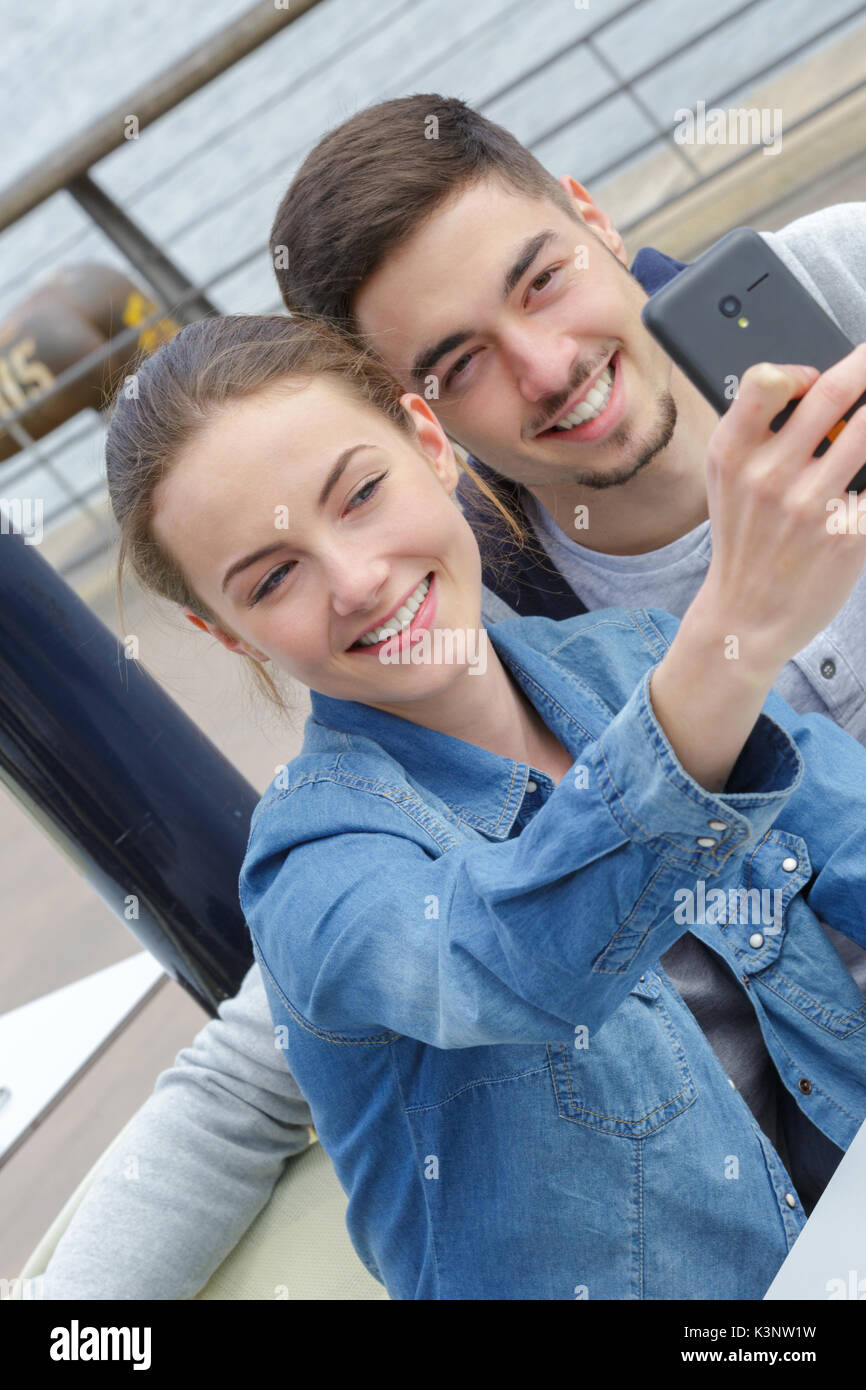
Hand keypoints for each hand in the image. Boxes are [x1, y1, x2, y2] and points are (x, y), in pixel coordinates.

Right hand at [696, 343, 865, 676]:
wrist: (745, 617)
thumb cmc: (744, 542)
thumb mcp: (727, 482)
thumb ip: (757, 433)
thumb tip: (818, 389)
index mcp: (732, 455)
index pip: (766, 380)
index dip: (800, 369)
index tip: (817, 378)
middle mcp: (768, 476)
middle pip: (834, 391)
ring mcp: (810, 506)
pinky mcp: (847, 535)